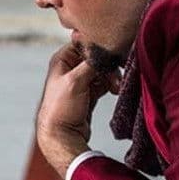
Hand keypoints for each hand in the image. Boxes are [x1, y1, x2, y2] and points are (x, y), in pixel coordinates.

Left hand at [35, 43, 118, 176]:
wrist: (62, 136)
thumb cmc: (61, 110)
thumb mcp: (75, 81)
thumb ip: (91, 62)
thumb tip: (106, 48)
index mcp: (62, 60)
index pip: (85, 43)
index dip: (99, 48)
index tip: (113, 54)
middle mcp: (69, 68)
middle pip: (96, 57)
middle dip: (108, 66)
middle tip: (117, 76)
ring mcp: (79, 81)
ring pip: (101, 70)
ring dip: (111, 77)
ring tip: (117, 87)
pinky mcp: (88, 93)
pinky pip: (103, 82)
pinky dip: (110, 85)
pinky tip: (116, 90)